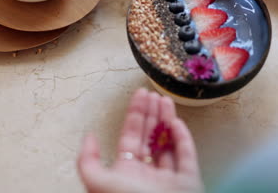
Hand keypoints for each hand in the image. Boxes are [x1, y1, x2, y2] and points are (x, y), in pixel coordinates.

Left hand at [77, 89, 203, 192]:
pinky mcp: (189, 181)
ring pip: (169, 142)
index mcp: (127, 174)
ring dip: (168, 120)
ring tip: (166, 100)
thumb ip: (88, 161)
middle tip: (154, 94)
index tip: (140, 96)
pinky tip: (177, 122)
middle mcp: (148, 175)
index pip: (131, 137)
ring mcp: (170, 178)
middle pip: (150, 137)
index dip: (135, 115)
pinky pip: (187, 155)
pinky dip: (183, 138)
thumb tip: (88, 137)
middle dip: (152, 114)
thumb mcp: (100, 183)